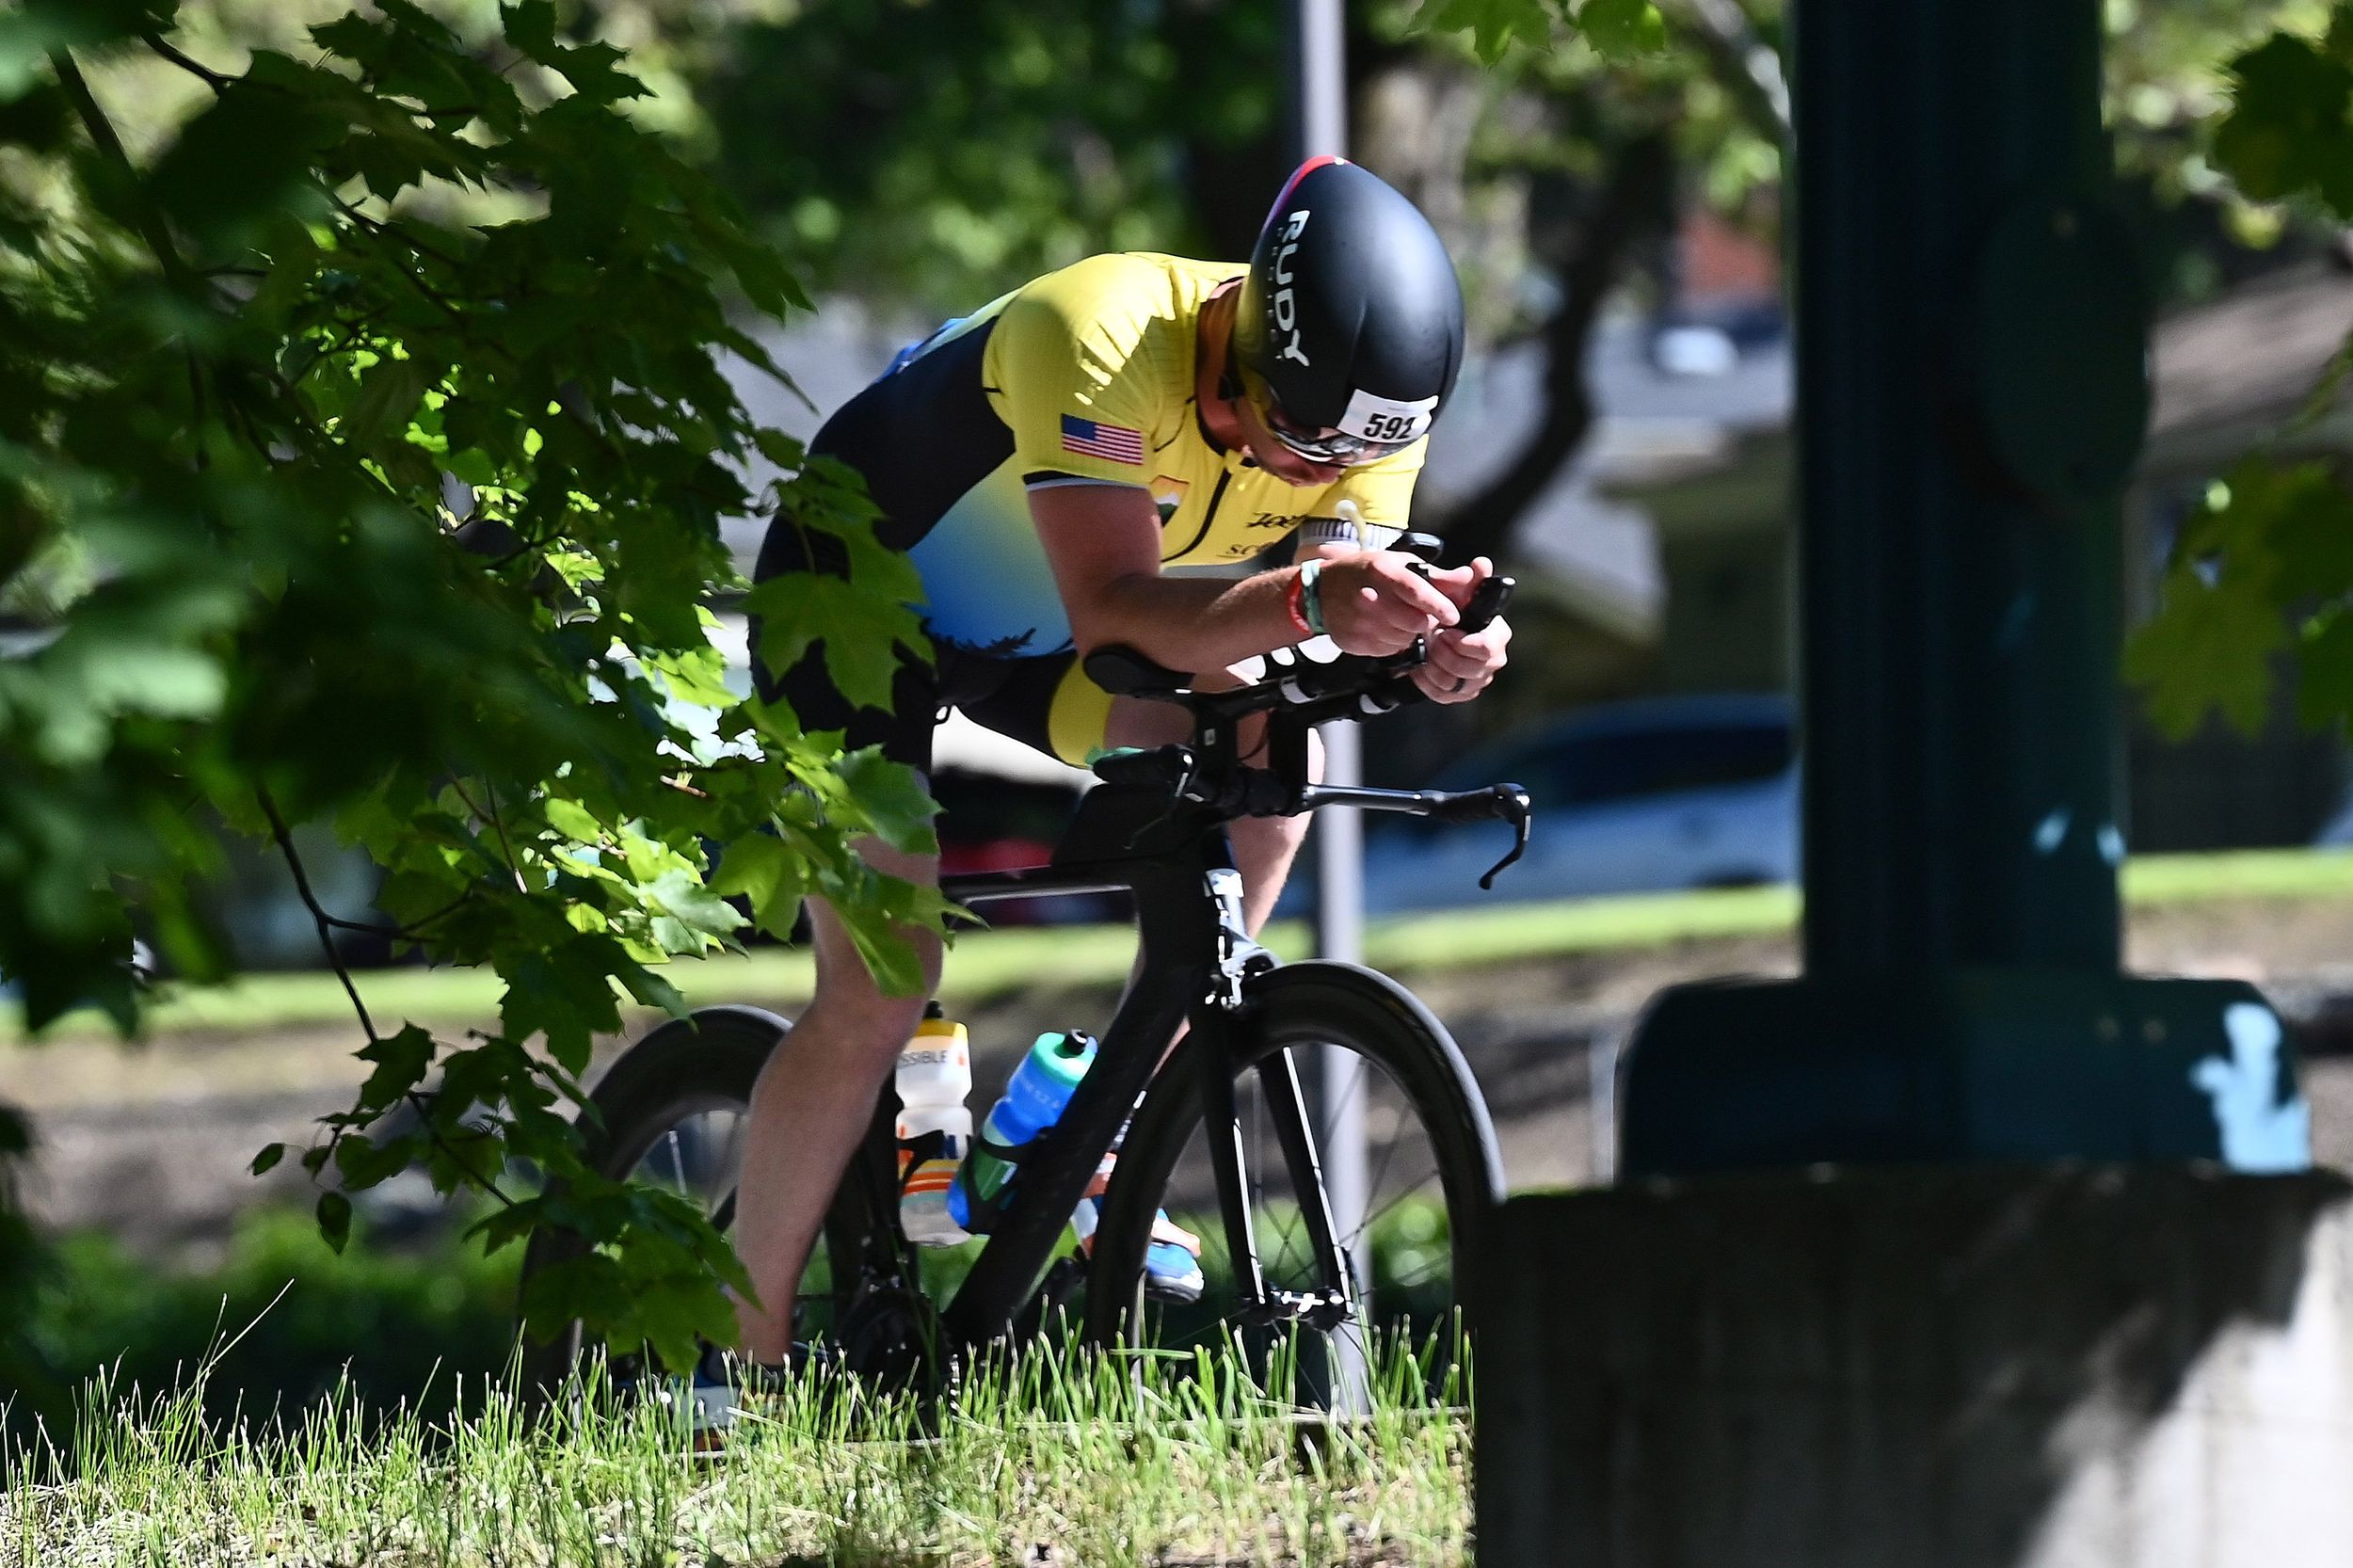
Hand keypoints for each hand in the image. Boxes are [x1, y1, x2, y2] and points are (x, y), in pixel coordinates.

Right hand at [1314, 552, 1458, 656]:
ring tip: (1398, 619)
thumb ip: (1435, 575)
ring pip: (1403, 639)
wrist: (1320, 592)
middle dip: (1424, 621)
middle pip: (1413, 622)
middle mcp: (1368, 597)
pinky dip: (1392, 642)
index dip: (1438, 606)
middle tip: (1420, 615)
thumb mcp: (1398, 564)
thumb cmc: (1365, 573)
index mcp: (1381, 570)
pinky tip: (1384, 628)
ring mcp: (1359, 622)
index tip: (1452, 617)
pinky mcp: (1353, 642)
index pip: (1415, 591)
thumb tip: (1468, 578)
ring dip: (1408, 633)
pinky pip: (1387, 650)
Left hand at [1412, 556, 1511, 703]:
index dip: (1462, 643)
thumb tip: (1481, 564)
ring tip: (1425, 651)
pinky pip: (1444, 695)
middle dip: (1444, 655)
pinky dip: (1427, 682)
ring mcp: (1479, 679)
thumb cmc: (1450, 609)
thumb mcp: (1458, 591)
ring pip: (1455, 684)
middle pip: (1469, 669)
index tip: (1444, 632)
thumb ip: (1470, 579)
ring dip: (1434, 668)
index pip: (1486, 647)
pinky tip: (1421, 667)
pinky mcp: (1463, 692)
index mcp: (1497, 635)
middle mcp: (1493, 660)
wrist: (1434, 629)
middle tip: (1430, 640)